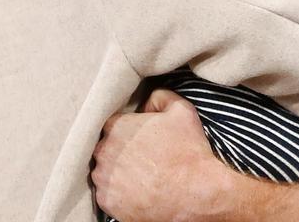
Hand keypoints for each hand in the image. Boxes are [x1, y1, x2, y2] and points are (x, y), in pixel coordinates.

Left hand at [92, 89, 240, 221]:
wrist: (196, 194)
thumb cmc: (188, 151)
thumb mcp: (181, 110)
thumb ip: (158, 97)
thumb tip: (146, 103)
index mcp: (116, 126)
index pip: (113, 124)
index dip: (128, 131)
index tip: (142, 140)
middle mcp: (103, 151)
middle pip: (106, 148)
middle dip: (121, 152)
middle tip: (143, 159)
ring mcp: (102, 179)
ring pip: (104, 171)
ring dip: (118, 173)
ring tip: (142, 177)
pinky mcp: (107, 202)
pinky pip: (107, 194)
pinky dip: (119, 194)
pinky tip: (138, 192)